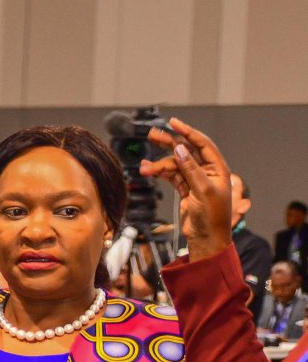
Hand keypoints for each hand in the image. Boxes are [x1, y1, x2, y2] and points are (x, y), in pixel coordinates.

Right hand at [140, 118, 231, 261]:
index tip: (173, 123)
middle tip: (152, 135)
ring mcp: (195, 180)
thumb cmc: (212, 217)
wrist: (206, 238)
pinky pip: (171, 176)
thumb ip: (191, 168)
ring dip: (159, 165)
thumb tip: (180, 149)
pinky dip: (159, 173)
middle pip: (186, 151)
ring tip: (145, 167)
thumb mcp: (203, 189)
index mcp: (218, 169)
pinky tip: (148, 171)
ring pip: (175, 165)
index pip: (202, 144)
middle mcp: (207, 172)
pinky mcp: (185, 189)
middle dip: (169, 143)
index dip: (188, 132)